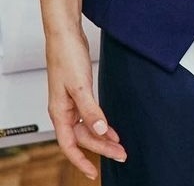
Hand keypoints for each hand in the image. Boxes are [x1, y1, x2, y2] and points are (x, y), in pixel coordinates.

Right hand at [44, 27, 125, 178]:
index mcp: (59, 112)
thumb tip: (99, 130)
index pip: (70, 145)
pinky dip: (101, 122)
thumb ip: (90, 109)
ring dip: (102, 137)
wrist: (65, 34)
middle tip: (121, 155)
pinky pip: (89, 115)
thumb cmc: (66, 56)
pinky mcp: (78, 93)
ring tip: (119, 145)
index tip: (93, 173)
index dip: (81, 161)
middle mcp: (63, 110)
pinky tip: (110, 127)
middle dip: (101, 149)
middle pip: (82, 138)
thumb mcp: (80, 85)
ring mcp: (70, 102)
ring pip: (87, 128)